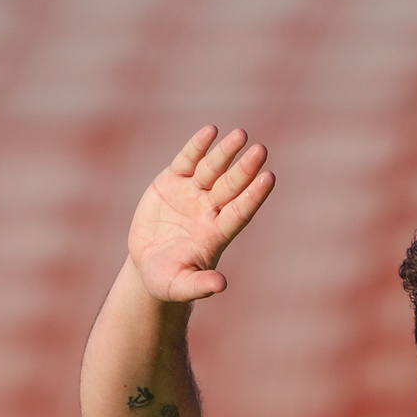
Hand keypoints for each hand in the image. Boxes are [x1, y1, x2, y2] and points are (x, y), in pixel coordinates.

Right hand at [127, 125, 275, 303]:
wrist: (148, 264)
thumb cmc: (167, 280)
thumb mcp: (179, 286)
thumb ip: (199, 285)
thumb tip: (220, 285)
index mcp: (216, 235)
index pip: (240, 212)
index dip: (254, 196)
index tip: (269, 178)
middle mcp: (209, 211)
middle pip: (231, 187)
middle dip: (244, 169)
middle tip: (261, 150)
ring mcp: (192, 194)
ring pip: (213, 169)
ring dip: (226, 152)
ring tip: (241, 134)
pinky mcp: (173, 182)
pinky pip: (188, 161)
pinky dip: (198, 147)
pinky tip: (210, 131)